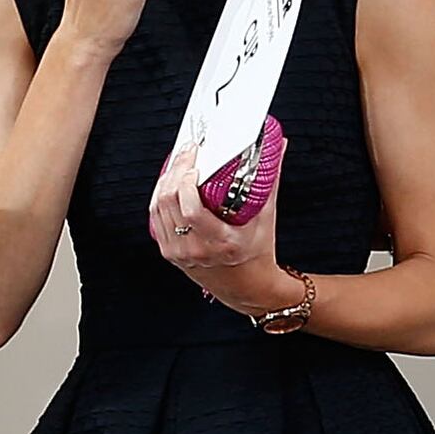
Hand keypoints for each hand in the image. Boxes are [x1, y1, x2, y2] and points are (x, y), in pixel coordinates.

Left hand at [149, 143, 288, 307]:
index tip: (196, 164)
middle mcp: (195, 250)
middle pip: (169, 203)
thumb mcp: (266, 218)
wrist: (247, 287)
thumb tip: (278, 146)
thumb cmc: (258, 252)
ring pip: (157, 208)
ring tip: (178, 163)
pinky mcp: (169, 252)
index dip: (186, 182)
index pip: (191, 211)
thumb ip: (269, 181)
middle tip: (187, 153)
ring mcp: (179, 253)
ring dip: (165, 180)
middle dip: (176, 171)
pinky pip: (155, 218)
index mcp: (221, 242)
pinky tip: (169, 182)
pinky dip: (159, 196)